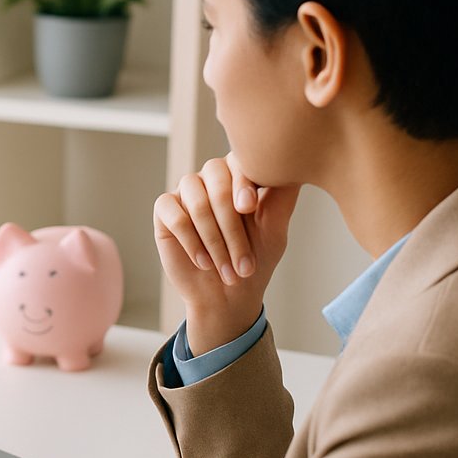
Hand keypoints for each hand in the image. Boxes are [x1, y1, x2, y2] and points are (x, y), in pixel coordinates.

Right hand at [153, 155, 300, 353]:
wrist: (227, 296)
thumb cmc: (254, 261)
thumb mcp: (275, 230)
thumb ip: (281, 197)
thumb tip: (293, 166)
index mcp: (239, 175)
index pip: (240, 161)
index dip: (243, 182)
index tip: (249, 208)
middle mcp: (212, 178)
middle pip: (216, 178)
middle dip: (230, 223)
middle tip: (243, 261)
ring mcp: (187, 192)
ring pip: (195, 198)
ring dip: (213, 238)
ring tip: (226, 269)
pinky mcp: (165, 210)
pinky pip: (175, 214)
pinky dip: (191, 240)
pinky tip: (204, 262)